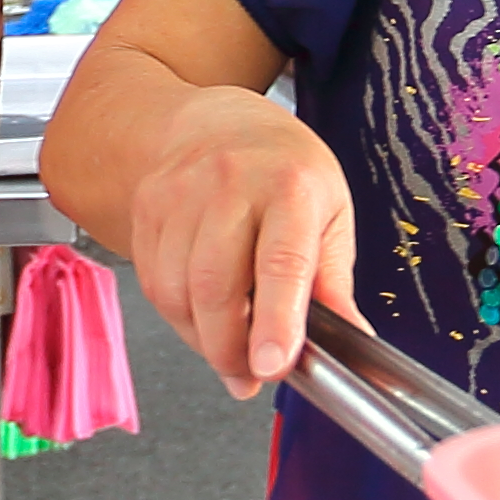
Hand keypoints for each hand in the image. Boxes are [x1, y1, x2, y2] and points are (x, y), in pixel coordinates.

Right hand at [123, 92, 350, 397]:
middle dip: (229, 348)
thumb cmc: (286, 171)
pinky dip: (176, 315)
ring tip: (226, 348)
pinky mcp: (147, 206)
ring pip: (176, 290)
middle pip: (215, 285)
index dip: (274, 320)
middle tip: (247, 378)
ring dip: (200, 338)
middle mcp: (230, 183)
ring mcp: (181, 193)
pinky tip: (200, 316)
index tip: (272, 367)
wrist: (221, 121)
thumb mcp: (331, 214)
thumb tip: (352, 342)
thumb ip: (334, 282)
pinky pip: (153, 282)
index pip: (281, 262)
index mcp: (290, 186)